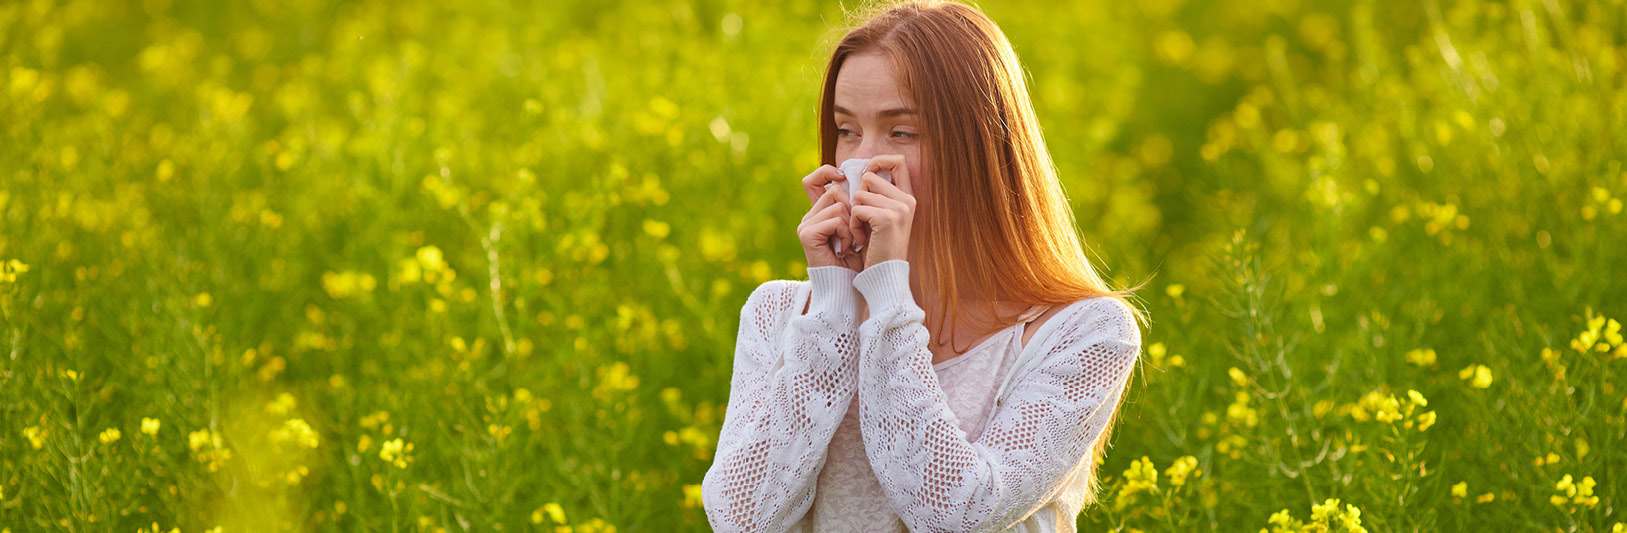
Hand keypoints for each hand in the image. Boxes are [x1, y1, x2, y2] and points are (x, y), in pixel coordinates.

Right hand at [799, 165, 864, 270]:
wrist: (851, 288)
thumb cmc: (860, 260)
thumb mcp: (861, 227)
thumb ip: (857, 205)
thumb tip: (865, 174)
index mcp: (820, 213)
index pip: (814, 180)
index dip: (826, 172)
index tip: (843, 176)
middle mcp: (810, 217)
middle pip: (835, 190)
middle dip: (853, 210)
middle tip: (857, 235)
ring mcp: (806, 225)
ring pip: (837, 204)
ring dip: (852, 225)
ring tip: (852, 244)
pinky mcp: (806, 234)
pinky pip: (835, 220)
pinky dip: (847, 234)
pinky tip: (846, 250)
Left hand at [847, 154, 915, 268]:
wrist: (884, 277)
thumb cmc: (877, 250)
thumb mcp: (879, 218)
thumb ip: (876, 195)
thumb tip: (863, 170)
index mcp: (908, 198)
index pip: (898, 161)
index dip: (879, 160)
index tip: (865, 175)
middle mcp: (907, 200)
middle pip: (870, 176)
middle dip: (857, 196)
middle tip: (861, 219)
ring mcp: (899, 209)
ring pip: (860, 193)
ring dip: (853, 213)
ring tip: (862, 232)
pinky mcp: (887, 218)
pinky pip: (857, 208)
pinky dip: (852, 225)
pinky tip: (861, 239)